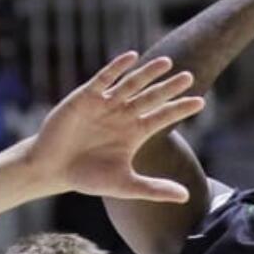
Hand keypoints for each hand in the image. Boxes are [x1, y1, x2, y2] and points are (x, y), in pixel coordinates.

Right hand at [28, 53, 203, 200]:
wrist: (53, 168)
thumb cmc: (87, 177)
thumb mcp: (125, 185)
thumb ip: (154, 189)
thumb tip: (186, 197)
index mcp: (134, 133)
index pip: (162, 117)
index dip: (179, 109)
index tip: (200, 102)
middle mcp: (123, 115)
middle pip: (151, 97)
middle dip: (168, 87)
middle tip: (189, 76)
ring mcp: (105, 104)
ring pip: (131, 84)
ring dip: (148, 73)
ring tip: (167, 62)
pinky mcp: (86, 96)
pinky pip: (104, 78)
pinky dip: (117, 68)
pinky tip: (131, 57)